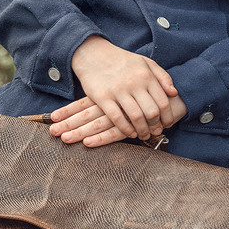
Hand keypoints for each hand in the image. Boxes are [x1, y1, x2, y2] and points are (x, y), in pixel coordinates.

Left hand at [49, 93, 187, 147]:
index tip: (53, 117)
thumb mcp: (129, 85)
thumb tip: (93, 98)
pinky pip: (114, 132)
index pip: (84, 102)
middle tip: (52, 131)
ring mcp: (123, 113)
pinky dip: (101, 138)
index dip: (69, 110)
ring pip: (97, 123)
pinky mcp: (134, 125)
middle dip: (68, 123)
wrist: (176, 94)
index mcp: (110, 92)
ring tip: (64, 139)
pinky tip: (88, 143)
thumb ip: (115, 91)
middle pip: (86, 114)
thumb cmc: (149, 88)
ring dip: (80, 132)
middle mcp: (114, 101)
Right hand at [68, 36, 178, 140]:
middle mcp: (134, 83)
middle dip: (156, 126)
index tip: (167, 124)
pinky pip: (117, 119)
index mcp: (146, 75)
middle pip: (151, 112)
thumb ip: (162, 76)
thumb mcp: (145, 62)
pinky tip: (130, 133)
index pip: (163, 102)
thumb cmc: (123, 61)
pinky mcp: (103, 97)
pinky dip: (126, 129)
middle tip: (156, 131)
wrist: (94, 54)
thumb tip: (174, 93)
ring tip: (144, 135)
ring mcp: (118, 90)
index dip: (167, 117)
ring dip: (142, 130)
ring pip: (136, 117)